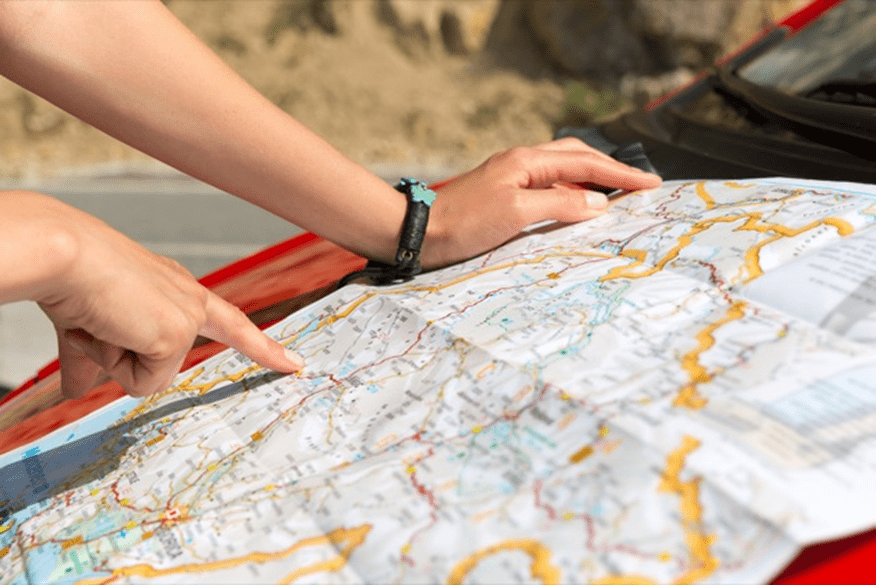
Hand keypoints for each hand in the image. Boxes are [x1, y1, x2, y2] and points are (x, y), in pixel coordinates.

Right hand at [3, 192, 303, 398]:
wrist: (64, 257)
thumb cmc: (70, 282)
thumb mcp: (89, 326)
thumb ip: (93, 360)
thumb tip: (73, 393)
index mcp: (175, 289)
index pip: (229, 321)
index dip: (260, 344)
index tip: (292, 362)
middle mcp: (190, 299)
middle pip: (233, 335)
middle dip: (258, 352)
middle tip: (299, 366)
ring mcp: (187, 318)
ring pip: (149, 375)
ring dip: (113, 358)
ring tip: (100, 321)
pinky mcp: (174, 336)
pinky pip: (141, 380)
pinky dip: (112, 362)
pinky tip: (106, 326)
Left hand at [423, 138, 661, 267]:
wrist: (420, 231)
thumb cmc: (463, 222)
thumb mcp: (516, 213)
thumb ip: (560, 204)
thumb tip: (598, 202)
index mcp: (526, 161)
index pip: (585, 163)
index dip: (620, 173)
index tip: (650, 183)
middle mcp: (520, 163)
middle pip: (576, 157)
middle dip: (609, 168)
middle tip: (638, 183)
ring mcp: (510, 177)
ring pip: (561, 170)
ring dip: (590, 177)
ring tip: (614, 192)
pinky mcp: (502, 194)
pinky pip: (547, 186)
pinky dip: (569, 192)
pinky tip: (573, 206)